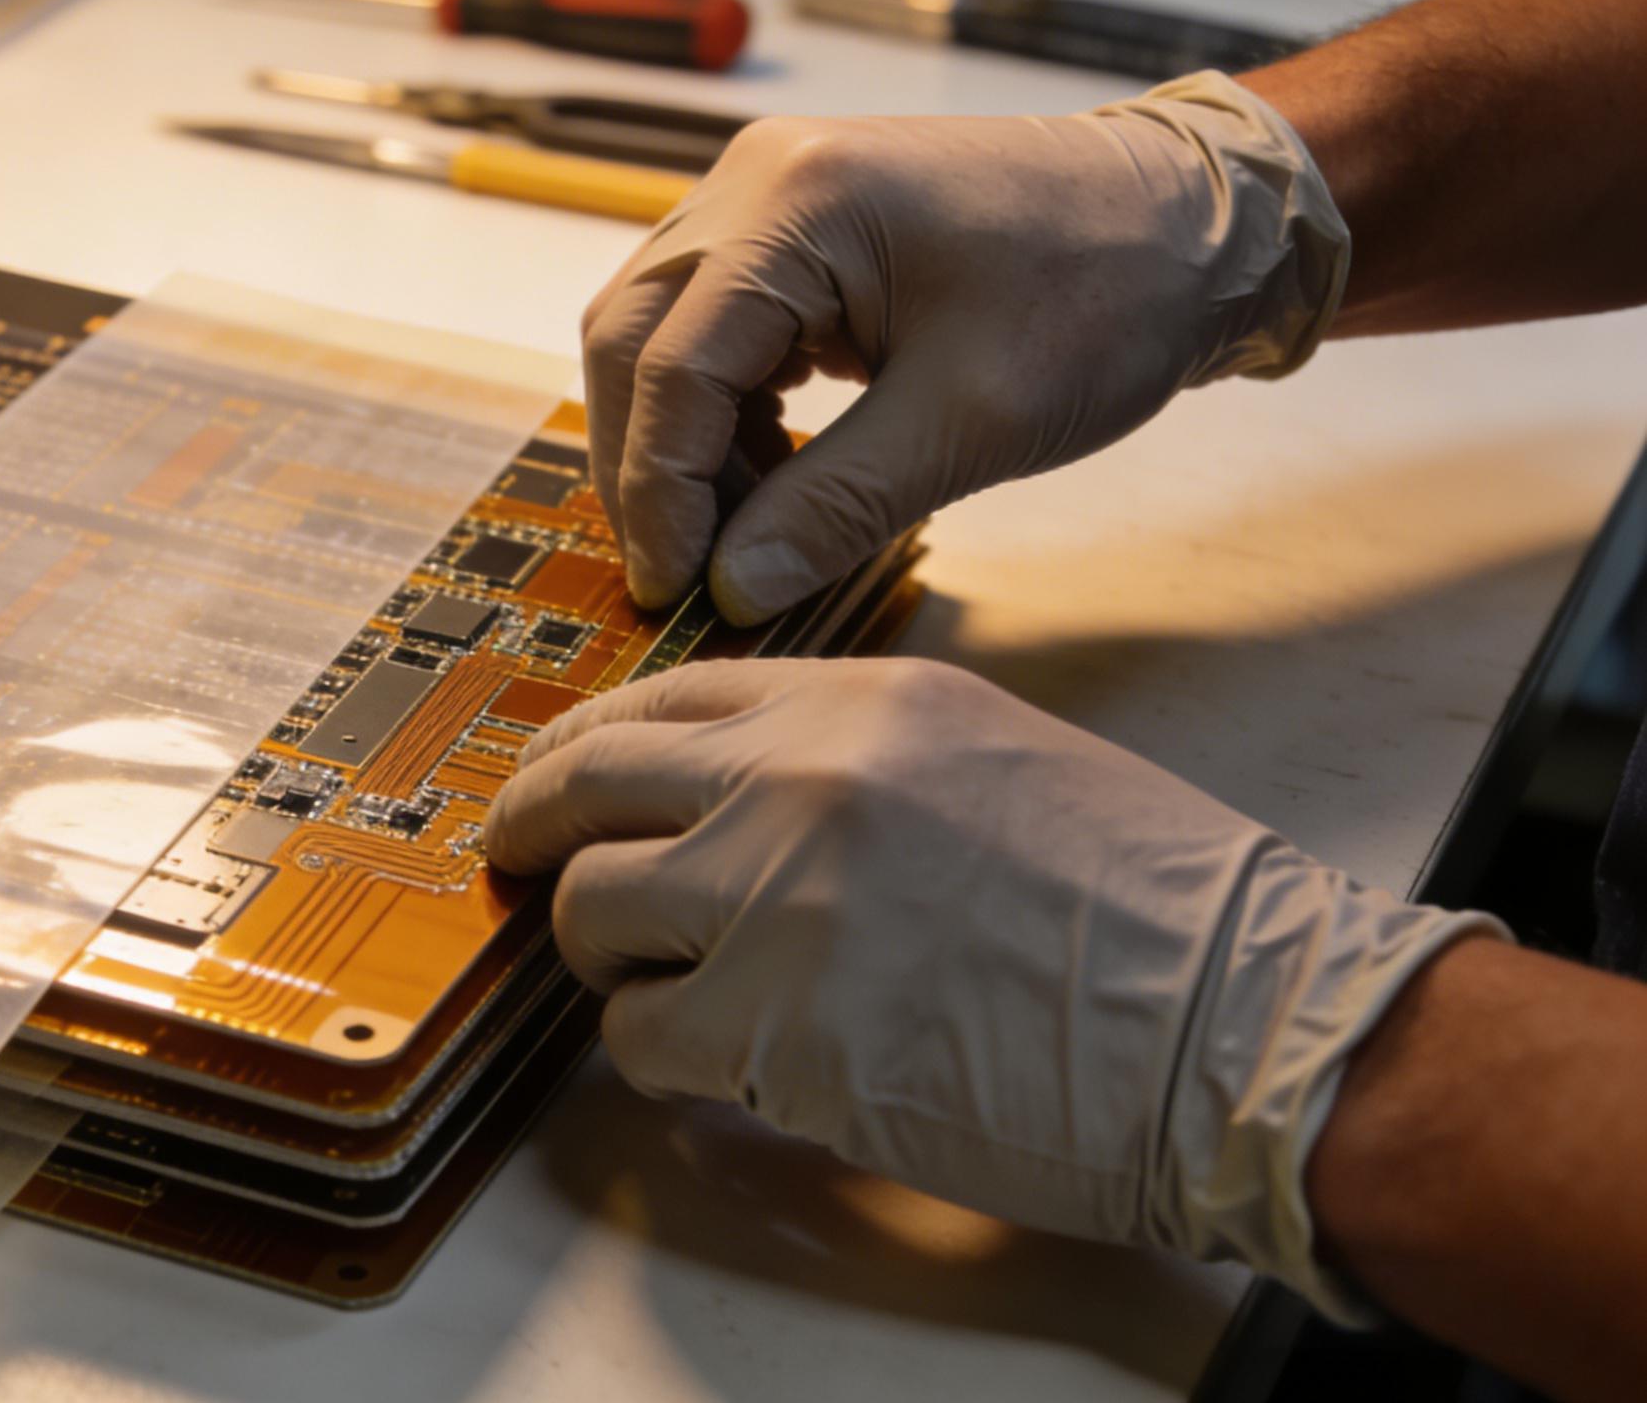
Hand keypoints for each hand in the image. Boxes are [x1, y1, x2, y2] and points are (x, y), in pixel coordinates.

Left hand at [486, 657, 1498, 1317]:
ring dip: (610, 958)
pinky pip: (639, 1037)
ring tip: (667, 986)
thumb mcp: (992, 757)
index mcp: (858, 702)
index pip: (659, 698)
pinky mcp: (773, 1028)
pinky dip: (660, 1056)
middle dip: (535, 831)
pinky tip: (721, 1061)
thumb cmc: (1152, 911)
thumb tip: (729, 795)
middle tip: (521, 867)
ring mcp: (776, 899)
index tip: (559, 783)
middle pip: (584, 783)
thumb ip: (851, 757)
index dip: (588, 748)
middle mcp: (798, 779)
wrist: (1238, 1025)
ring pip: (592, 913)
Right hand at [581, 71, 1348, 620]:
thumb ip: (835, 506)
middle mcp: (757, 176)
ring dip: (681, 438)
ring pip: (661, 330)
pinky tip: (771, 473)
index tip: (674, 589)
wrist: (1197, 219)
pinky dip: (722, 406)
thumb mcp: (973, 421)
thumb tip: (731, 589)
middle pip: (633, 335)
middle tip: (683, 570)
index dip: (659, 492)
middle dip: (648, 465)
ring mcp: (770, 190)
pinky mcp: (797, 222)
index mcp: (796, 202)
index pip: (669, 364)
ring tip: (741, 529)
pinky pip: (714, 322)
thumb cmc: (1107, 295)